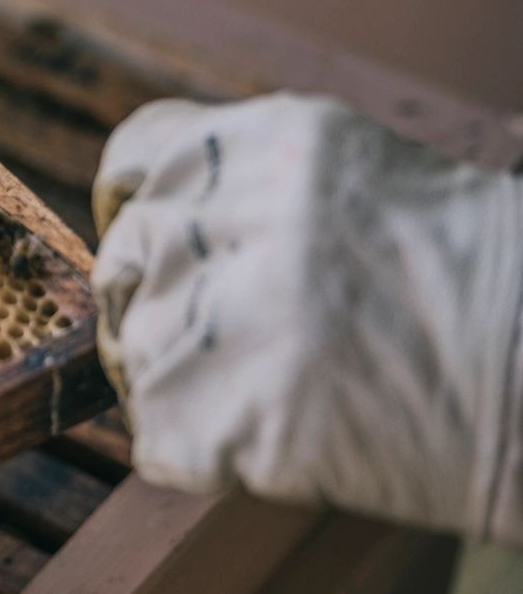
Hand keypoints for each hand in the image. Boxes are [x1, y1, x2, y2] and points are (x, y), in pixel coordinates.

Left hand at [92, 94, 522, 542]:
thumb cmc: (472, 277)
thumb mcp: (358, 176)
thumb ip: (247, 185)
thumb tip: (154, 217)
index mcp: (256, 142)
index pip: (131, 162)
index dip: (137, 207)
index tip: (161, 248)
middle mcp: (218, 218)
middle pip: (122, 259)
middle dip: (160, 300)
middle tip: (235, 339)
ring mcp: (206, 319)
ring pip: (131, 350)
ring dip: (181, 378)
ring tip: (272, 392)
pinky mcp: (208, 419)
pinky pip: (153, 436)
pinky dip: (201, 451)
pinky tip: (275, 440)